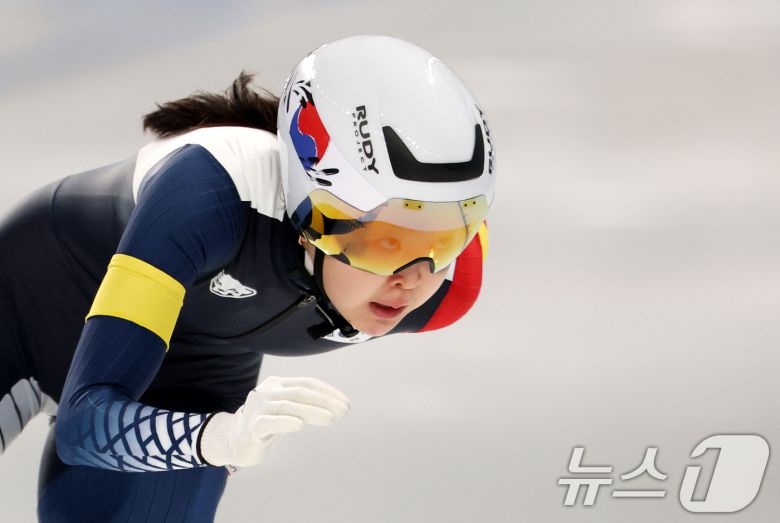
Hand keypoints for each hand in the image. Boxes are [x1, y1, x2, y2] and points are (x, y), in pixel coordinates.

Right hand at [197, 376, 349, 466]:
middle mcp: (267, 391)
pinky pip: (268, 422)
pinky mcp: (250, 427)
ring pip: (288, 406)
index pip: (307, 383)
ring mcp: (257, 408)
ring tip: (331, 419)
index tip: (346, 403)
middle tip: (343, 411)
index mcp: (278, 384)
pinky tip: (300, 425)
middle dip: (324, 401)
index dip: (328, 392)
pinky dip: (285, 422)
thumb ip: (306, 405)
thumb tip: (338, 407)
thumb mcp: (288, 410)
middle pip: (300, 393)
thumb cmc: (268, 424)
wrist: (235, 441)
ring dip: (312, 411)